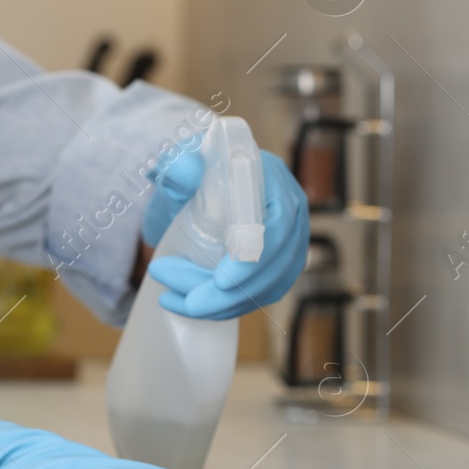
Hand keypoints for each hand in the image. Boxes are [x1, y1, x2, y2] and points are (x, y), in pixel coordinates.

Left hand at [145, 150, 308, 319]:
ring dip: (226, 305)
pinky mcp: (281, 262)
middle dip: (230, 293)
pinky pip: (264, 293)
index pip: (276, 226)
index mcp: (272, 177)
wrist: (194, 186)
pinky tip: (198, 307)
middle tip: (187, 303)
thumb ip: (177, 164)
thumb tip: (187, 171)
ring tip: (178, 303)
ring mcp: (291, 238)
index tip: (219, 281)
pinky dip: (232, 307)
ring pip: (269, 285)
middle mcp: (291, 209)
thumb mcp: (178, 160)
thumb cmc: (189, 170)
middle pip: (273, 264)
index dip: (253, 258)